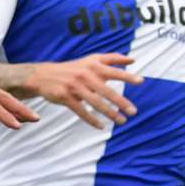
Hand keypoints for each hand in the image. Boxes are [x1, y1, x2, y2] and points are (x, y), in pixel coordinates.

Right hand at [25, 53, 143, 129]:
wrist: (43, 75)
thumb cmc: (73, 68)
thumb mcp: (90, 60)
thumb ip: (111, 59)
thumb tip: (132, 61)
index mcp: (93, 65)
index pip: (113, 71)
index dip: (127, 76)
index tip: (141, 81)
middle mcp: (84, 75)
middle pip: (106, 90)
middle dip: (121, 102)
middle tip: (133, 111)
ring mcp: (74, 87)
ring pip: (95, 103)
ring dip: (110, 113)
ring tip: (122, 121)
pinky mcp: (65, 97)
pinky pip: (81, 111)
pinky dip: (92, 120)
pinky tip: (101, 126)